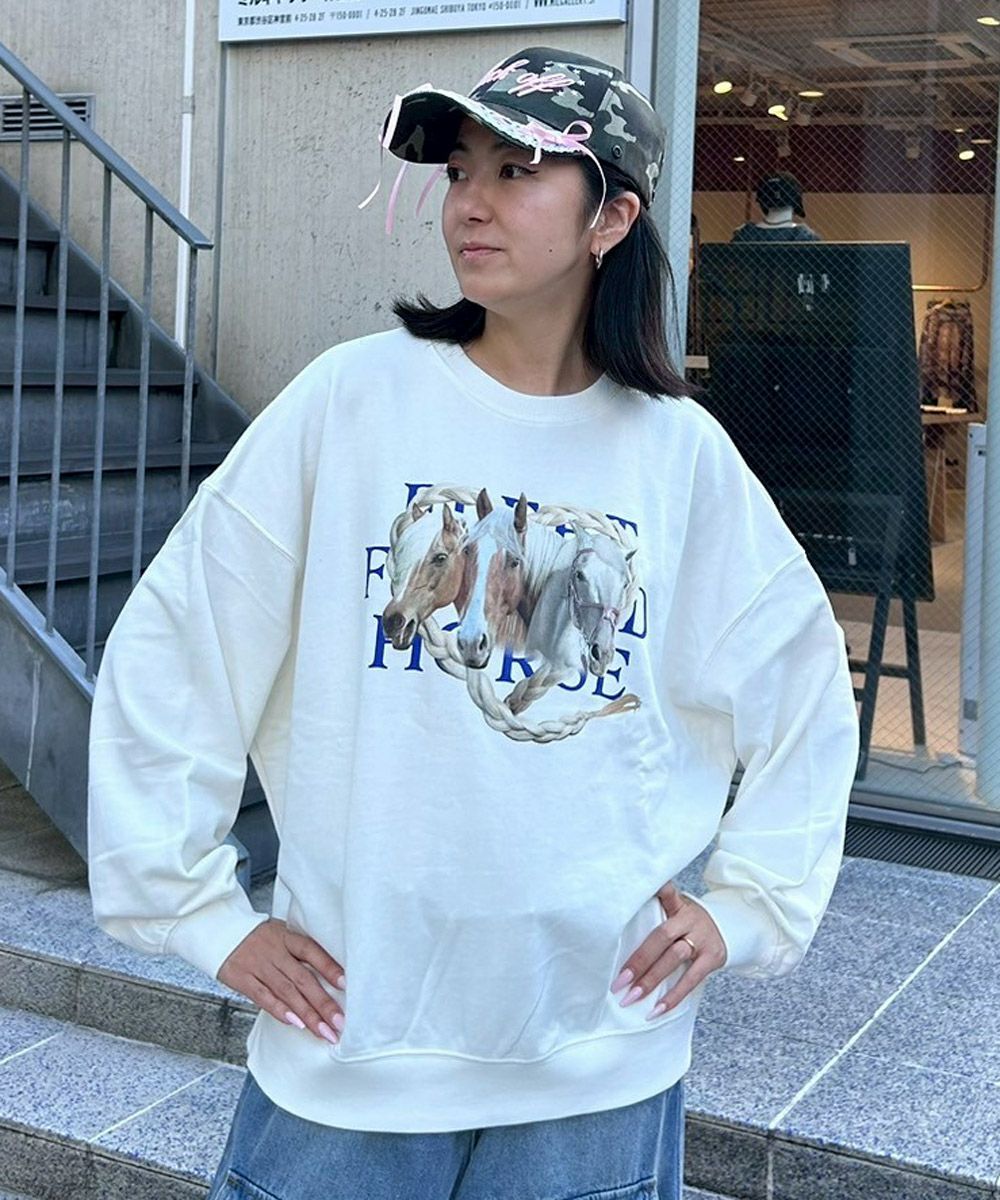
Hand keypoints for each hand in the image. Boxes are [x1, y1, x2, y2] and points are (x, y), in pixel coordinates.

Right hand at [217, 918, 346, 1045]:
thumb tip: (326, 973)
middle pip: (303, 979)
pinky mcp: (243, 979)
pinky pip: (263, 997)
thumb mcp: (279, 933)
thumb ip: (297, 950)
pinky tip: (296, 1024)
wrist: (218, 930)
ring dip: (307, 1014)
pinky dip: (280, 1011)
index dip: (328, 966)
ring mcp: (258, 966)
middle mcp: (275, 952)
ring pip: (287, 992)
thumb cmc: (256, 936)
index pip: (311, 951)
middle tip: (339, 1023)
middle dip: (323, 1003)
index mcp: (286, 937)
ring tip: (324, 1031)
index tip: (346, 985)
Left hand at [610, 881, 726, 1015]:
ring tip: (632, 997)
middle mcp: (690, 920)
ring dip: (651, 980)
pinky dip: (673, 996)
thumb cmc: (690, 923)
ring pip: (674, 958)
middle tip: (618, 981)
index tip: (639, 892)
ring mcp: (702, 939)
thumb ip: (656, 913)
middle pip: (662, 937)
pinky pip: (691, 980)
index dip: (657, 891)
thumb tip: (619, 927)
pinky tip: (656, 1009)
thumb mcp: (678, 909)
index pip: (666, 894)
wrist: (729, 929)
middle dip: (639, 960)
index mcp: (678, 905)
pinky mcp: (712, 958)